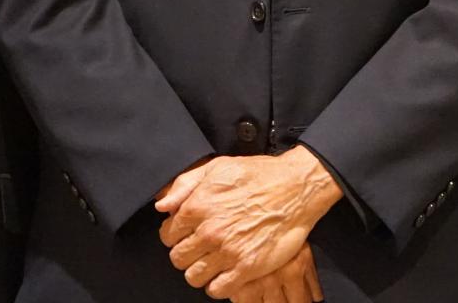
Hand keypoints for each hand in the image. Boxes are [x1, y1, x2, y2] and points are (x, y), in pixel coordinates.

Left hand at [156, 146, 341, 297]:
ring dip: (200, 271)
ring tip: (212, 262)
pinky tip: (225, 273)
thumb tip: (162, 205)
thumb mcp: (218, 167)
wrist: (296, 189)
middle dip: (186, 254)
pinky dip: (218, 285)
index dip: (175, 235)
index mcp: (197, 206)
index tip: (188, 234)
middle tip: (200, 248)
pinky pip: (218, 289)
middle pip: (178, 259)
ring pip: (193, 277)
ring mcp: (228, 251)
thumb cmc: (259, 175)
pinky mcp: (247, 267)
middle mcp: (209, 231)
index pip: (167, 236)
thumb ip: (185, 185)